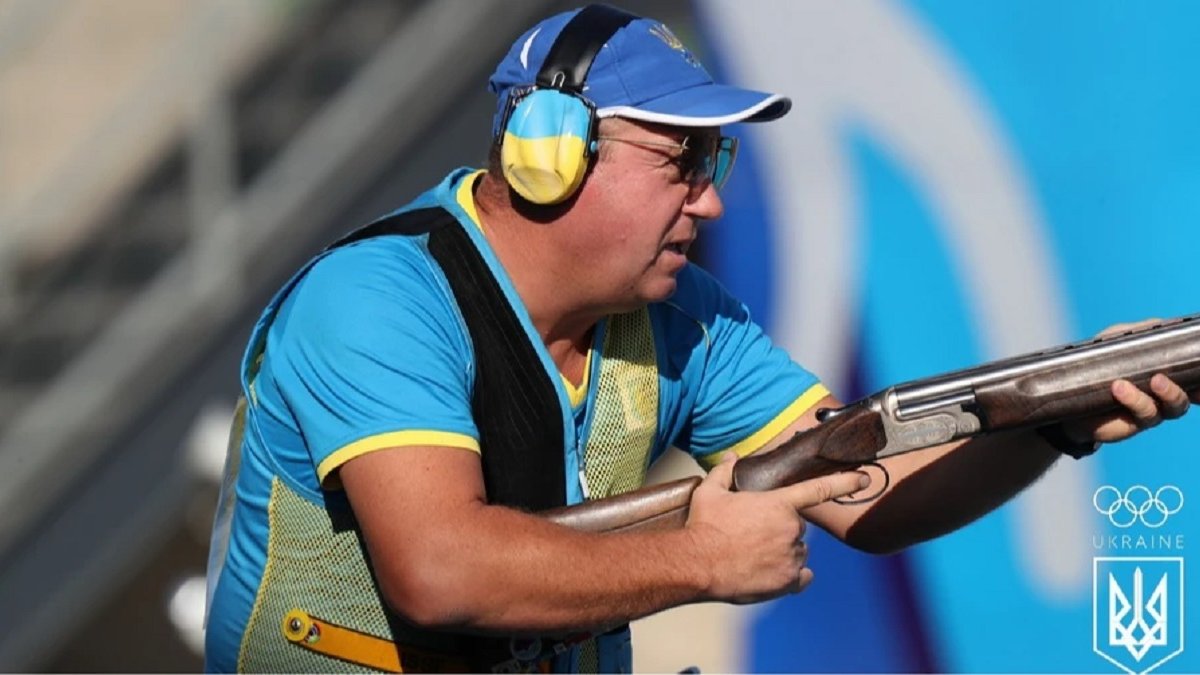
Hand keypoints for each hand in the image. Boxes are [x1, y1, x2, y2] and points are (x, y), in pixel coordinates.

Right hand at [684, 452, 867, 604]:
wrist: (698, 564)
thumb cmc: (704, 526)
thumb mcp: (710, 493)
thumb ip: (725, 472)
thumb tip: (731, 456)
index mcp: (778, 504)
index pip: (818, 489)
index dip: (845, 481)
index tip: (865, 478)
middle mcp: (791, 529)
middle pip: (796, 526)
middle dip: (779, 528)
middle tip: (751, 535)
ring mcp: (792, 556)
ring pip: (796, 551)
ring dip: (781, 552)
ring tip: (752, 555)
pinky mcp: (788, 580)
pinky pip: (801, 577)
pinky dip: (791, 576)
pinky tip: (769, 573)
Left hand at [1061, 319, 1197, 444]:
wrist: (1071, 396)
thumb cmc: (1099, 366)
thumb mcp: (1115, 344)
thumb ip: (1136, 333)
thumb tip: (1157, 324)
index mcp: (1166, 375)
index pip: (1193, 379)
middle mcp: (1165, 396)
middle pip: (1187, 396)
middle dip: (1182, 387)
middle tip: (1161, 376)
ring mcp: (1153, 410)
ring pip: (1173, 407)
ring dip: (1163, 393)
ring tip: (1145, 381)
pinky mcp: (1137, 423)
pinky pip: (1146, 413)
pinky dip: (1135, 399)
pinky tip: (1119, 388)